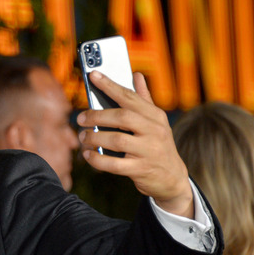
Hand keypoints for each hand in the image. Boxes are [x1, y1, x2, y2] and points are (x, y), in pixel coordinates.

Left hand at [76, 71, 193, 217]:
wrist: (172, 179)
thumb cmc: (158, 146)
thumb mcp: (156, 122)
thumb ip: (144, 100)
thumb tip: (137, 75)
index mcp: (155, 116)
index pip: (130, 97)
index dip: (110, 85)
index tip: (93, 76)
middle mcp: (154, 131)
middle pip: (122, 117)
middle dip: (97, 116)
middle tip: (81, 118)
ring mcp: (149, 151)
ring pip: (117, 140)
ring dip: (95, 138)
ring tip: (83, 137)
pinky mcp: (141, 170)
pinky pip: (115, 165)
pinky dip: (98, 160)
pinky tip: (88, 155)